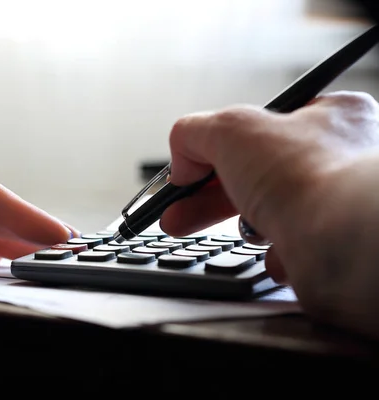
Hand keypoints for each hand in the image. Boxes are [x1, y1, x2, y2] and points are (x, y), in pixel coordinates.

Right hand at [160, 91, 378, 338]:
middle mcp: (340, 160)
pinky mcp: (331, 246)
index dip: (215, 149)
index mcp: (329, 117)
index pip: (259, 128)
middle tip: (177, 216)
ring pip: (271, 214)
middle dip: (210, 198)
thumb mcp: (230, 129)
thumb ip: (194, 132)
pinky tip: (283, 250)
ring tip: (250, 230)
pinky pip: (288, 248)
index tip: (187, 172)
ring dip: (251, 225)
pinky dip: (276, 253)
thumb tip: (182, 157)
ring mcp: (336, 205)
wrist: (345, 242)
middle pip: (255, 175)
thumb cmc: (308, 177)